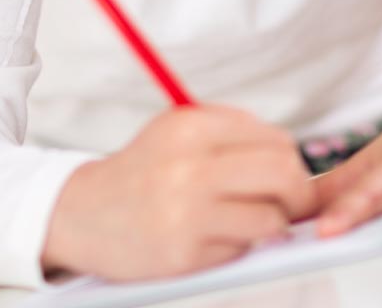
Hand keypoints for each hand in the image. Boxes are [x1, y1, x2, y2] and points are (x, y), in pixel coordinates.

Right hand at [41, 102, 317, 282]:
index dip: (294, 161)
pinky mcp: (183, 253)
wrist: (81, 213)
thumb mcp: (179, 130)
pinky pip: (241, 249)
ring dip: (273, 223)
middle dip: (300, 192)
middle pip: (283, 173)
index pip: (275, 140)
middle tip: (295, 202)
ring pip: (270, 217)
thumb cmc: (142, 172)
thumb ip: (232, 132)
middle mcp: (190, 166)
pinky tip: (221, 236)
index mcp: (193, 128)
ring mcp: (187, 212)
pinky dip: (242, 245)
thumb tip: (291, 153)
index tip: (294, 174)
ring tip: (258, 221)